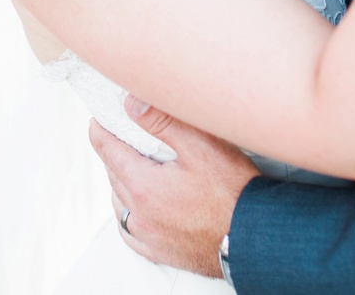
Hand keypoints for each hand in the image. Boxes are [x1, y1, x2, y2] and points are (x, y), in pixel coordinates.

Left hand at [88, 95, 259, 276]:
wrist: (256, 239)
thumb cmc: (235, 194)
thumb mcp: (201, 145)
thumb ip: (163, 121)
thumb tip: (131, 104)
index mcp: (143, 185)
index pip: (108, 150)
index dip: (101, 131)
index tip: (97, 121)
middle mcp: (140, 213)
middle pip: (113, 175)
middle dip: (113, 153)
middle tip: (118, 137)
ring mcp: (149, 235)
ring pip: (120, 203)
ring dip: (120, 183)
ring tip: (128, 168)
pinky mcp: (162, 250)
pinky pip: (131, 233)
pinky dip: (128, 215)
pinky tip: (134, 211)